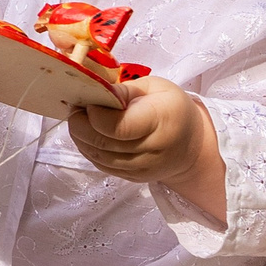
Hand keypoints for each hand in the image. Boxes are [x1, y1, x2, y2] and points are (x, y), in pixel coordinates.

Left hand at [68, 75, 225, 220]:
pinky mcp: (135, 178)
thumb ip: (124, 90)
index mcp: (162, 120)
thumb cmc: (171, 108)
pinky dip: (88, 151)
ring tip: (78, 121)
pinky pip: (103, 166)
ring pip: (99, 158)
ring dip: (80, 139)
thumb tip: (97, 91)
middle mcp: (154, 150)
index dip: (95, 115)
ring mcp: (144, 168)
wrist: (191, 145)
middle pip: (104, 144)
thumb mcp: (155, 87)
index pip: (119, 126)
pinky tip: (87, 136)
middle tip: (75, 110)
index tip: (88, 102)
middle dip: (80, 126)